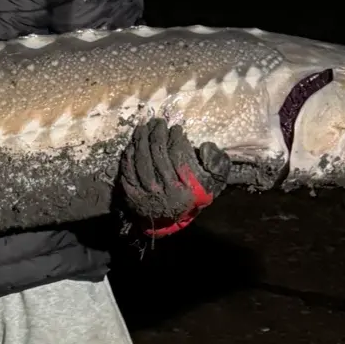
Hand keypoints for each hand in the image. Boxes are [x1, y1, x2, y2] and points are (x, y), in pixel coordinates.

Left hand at [116, 117, 229, 237]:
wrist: (169, 221)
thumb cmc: (192, 197)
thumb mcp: (213, 183)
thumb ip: (216, 163)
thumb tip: (205, 146)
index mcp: (187, 189)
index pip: (178, 157)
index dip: (175, 139)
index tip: (175, 128)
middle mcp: (166, 192)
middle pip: (158, 156)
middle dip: (157, 135)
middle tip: (157, 122)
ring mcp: (147, 194)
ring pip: (141, 161)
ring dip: (141, 141)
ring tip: (143, 127)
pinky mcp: (132, 196)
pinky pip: (128, 171)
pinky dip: (129, 155)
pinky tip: (133, 143)